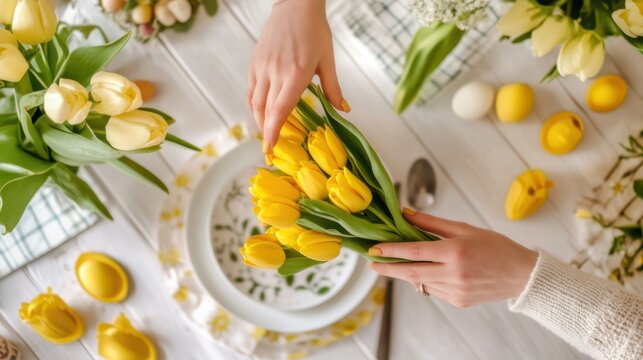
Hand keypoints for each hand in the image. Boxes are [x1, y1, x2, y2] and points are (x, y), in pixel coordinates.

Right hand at [247, 0, 348, 150]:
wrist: (296, 6)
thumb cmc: (315, 32)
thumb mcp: (327, 60)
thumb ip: (332, 88)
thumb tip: (343, 110)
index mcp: (296, 74)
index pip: (280, 110)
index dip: (273, 132)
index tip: (270, 149)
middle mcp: (276, 72)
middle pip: (265, 111)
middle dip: (266, 132)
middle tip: (270, 147)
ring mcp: (262, 67)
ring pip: (256, 102)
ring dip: (259, 120)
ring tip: (267, 131)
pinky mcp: (255, 62)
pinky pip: (252, 90)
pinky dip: (254, 104)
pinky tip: (260, 111)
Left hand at [369, 209, 537, 307]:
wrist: (521, 275)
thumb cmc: (495, 247)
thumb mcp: (464, 229)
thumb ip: (432, 224)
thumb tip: (406, 214)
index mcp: (455, 252)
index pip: (414, 252)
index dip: (391, 251)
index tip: (374, 249)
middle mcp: (453, 274)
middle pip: (411, 272)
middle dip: (389, 268)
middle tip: (373, 263)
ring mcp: (455, 291)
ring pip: (421, 282)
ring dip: (408, 273)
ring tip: (400, 262)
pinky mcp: (458, 302)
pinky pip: (433, 290)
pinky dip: (427, 280)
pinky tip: (430, 271)